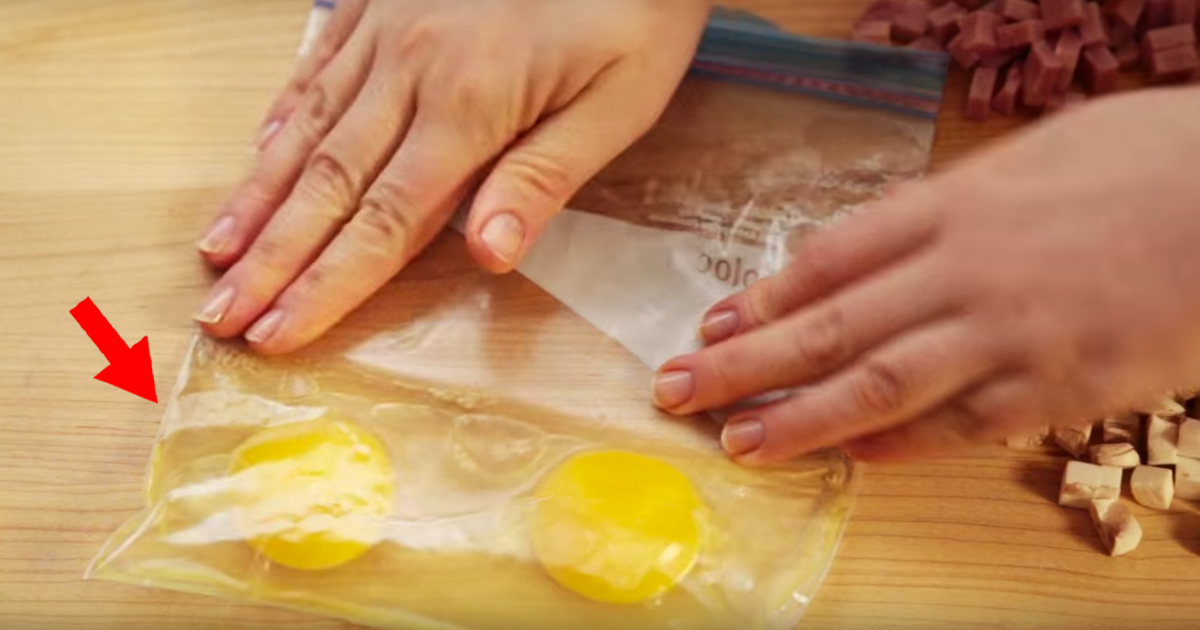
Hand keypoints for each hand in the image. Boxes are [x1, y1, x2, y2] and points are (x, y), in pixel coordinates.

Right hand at [195, 0, 710, 352]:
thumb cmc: (632, 12)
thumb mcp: (616, 102)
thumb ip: (543, 178)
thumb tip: (486, 257)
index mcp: (470, 105)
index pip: (385, 219)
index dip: (329, 284)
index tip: (277, 333)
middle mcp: (411, 67)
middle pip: (328, 183)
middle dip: (272, 258)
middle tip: (220, 317)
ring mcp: (388, 26)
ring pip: (308, 126)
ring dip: (258, 196)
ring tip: (215, 252)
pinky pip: (318, 64)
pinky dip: (282, 116)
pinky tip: (257, 154)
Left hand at [653, 87, 1199, 464]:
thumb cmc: (1145, 160)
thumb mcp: (1029, 156)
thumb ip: (946, 204)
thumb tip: (874, 247)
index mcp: (952, 205)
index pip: (827, 261)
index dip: (759, 298)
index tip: (708, 326)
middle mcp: (963, 273)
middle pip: (829, 327)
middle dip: (743, 365)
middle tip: (677, 392)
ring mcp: (1008, 337)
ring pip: (879, 386)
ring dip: (800, 419)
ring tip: (738, 442)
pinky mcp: (1059, 391)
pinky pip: (960, 427)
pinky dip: (901, 445)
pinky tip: (853, 458)